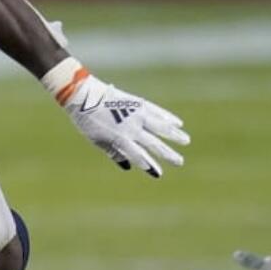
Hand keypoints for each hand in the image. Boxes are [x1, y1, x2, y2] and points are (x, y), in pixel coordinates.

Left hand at [59, 71, 189, 177]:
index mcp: (121, 139)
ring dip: (175, 135)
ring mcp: (136, 114)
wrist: (84, 96)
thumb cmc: (88, 121)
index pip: (139, 156)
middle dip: (168, 154)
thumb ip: (113, 153)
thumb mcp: (97, 140)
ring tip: (186, 140)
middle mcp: (132, 128)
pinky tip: (177, 122)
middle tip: (180, 162)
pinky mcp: (138, 102)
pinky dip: (168, 117)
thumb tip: (127, 166)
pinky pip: (157, 111)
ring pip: (161, 126)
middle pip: (154, 144)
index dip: (149, 166)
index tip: (158, 174)